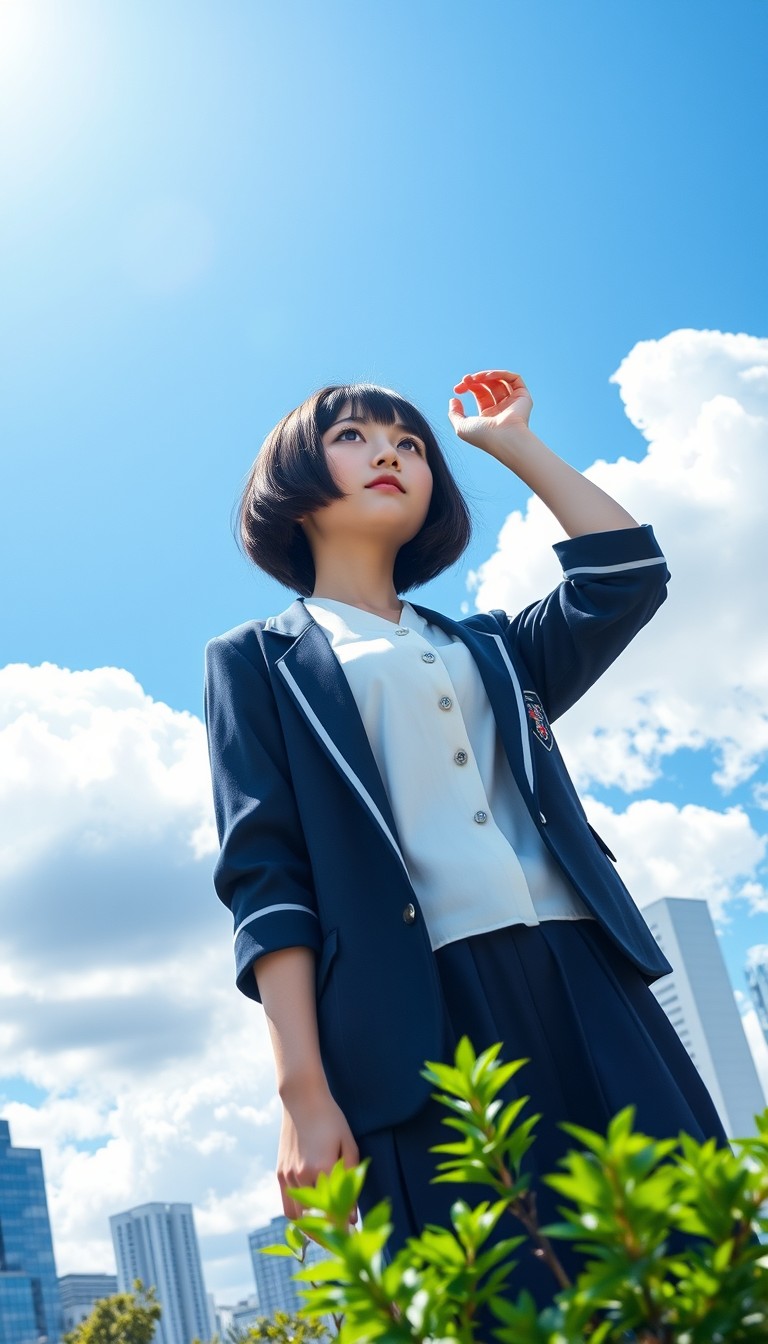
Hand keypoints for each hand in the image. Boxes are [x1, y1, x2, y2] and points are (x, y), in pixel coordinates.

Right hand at [277, 1084, 360, 1232]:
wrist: (302, 1100)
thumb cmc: (331, 1120)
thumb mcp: (348, 1145)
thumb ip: (351, 1180)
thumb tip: (352, 1217)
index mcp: (321, 1170)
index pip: (332, 1214)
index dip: (342, 1230)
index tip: (352, 1238)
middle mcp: (301, 1177)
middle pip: (313, 1221)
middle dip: (327, 1235)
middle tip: (341, 1240)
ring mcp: (287, 1177)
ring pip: (297, 1218)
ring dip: (311, 1229)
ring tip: (326, 1232)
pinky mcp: (279, 1173)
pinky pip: (287, 1205)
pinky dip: (298, 1216)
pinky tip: (311, 1217)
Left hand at [448, 369, 532, 456]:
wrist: (504, 439)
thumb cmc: (483, 436)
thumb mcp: (461, 427)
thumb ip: (454, 414)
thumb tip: (453, 399)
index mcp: (489, 415)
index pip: (480, 393)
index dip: (467, 386)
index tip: (457, 389)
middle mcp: (502, 408)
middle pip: (489, 385)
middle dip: (475, 379)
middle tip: (466, 379)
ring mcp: (513, 402)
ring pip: (500, 380)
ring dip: (485, 375)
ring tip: (475, 378)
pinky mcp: (523, 397)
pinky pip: (514, 378)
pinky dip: (500, 374)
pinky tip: (488, 376)